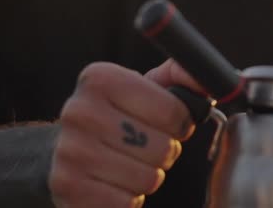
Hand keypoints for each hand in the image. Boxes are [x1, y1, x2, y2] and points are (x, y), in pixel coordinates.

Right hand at [49, 60, 200, 207]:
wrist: (65, 148)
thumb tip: (208, 78)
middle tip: (148, 147)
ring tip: (130, 164)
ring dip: (148, 177)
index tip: (169, 124)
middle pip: (162, 149)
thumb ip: (182, 77)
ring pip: (148, 179)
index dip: (181, 124)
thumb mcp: (147, 87)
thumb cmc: (118, 116)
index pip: (173, 112)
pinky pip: (127, 203)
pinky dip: (129, 199)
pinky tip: (115, 183)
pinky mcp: (68, 187)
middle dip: (164, 152)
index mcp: (102, 79)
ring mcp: (71, 151)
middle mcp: (80, 111)